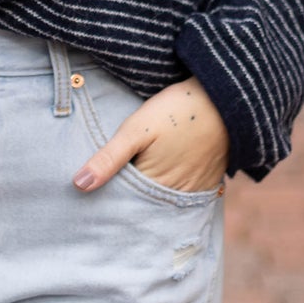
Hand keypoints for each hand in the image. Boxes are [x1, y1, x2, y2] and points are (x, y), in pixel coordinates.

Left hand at [73, 78, 227, 194]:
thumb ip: (109, 158)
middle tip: (105, 193)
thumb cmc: (177, 110)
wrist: (225, 98)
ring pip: (162, 200)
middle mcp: (175, 196)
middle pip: (143, 204)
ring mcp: (194, 190)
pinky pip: (183, 194)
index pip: (123, 202)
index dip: (107, 197)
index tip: (91, 194)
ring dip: (148, 195)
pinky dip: (169, 189)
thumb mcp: (137, 128)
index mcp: (154, 186)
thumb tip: (78, 185)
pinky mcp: (207, 180)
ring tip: (132, 182)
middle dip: (126, 200)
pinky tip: (159, 176)